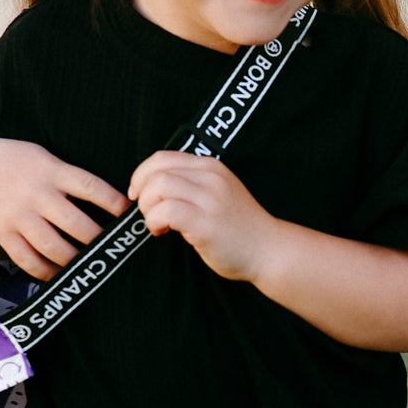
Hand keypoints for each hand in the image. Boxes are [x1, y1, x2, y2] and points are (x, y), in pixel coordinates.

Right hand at [0, 137, 128, 279]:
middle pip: (75, 224)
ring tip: (90, 264)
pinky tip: (61, 274)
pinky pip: (28, 260)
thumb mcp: (45, 159)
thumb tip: (112, 202)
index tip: (131, 215)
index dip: (114, 203)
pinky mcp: (4, 233)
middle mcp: (37, 195)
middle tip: (112, 249)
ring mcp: (19, 216)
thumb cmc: (20, 163)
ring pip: (54, 247)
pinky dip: (47, 272)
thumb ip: (71, 177)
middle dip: (98, 240)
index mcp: (52, 171)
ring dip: (76, 261)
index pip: (90, 187)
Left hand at [128, 150, 276, 282]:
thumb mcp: (219, 193)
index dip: (141, 174)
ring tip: (157, 223)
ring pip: (158, 187)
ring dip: (148, 208)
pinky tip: (163, 232)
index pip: (162, 158)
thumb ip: (193, 184)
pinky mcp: (206, 222)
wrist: (269, 250)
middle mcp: (211, 177)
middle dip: (142, 194)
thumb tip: (152, 188)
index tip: (138, 194)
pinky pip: (166, 211)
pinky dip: (155, 221)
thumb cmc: (239, 228)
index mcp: (212, 167)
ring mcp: (210, 199)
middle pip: (156, 171)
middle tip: (149, 213)